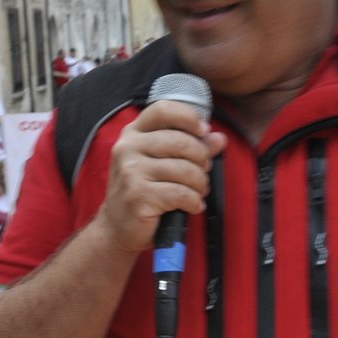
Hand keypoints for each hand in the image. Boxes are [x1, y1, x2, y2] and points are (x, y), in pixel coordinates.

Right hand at [94, 100, 226, 252]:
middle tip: (202, 173)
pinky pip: (182, 193)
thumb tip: (219, 138)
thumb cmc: (143, 192)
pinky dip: (194, 201)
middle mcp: (128, 147)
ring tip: (197, 192)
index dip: (189, 117)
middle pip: (181, 141)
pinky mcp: (138, 195)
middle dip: (201, 159)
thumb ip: (191, 148)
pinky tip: (192, 206)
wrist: (117, 227)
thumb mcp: (163, 164)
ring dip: (200, 184)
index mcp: (133, 133)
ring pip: (185, 169)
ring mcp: (131, 171)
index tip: (203, 132)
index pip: (163, 109)